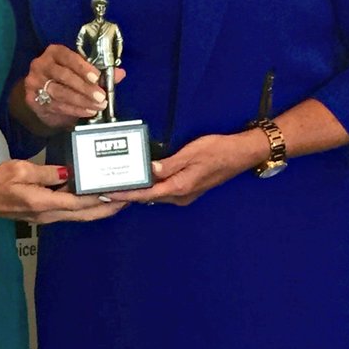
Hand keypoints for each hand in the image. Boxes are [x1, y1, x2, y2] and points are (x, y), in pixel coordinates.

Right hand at [0, 159, 126, 223]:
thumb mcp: (19, 170)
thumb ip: (46, 172)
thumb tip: (67, 172)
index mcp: (45, 203)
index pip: (80, 202)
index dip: (102, 198)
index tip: (119, 192)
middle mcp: (49, 214)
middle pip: (86, 213)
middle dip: (108, 207)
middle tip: (128, 198)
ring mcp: (47, 215)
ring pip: (80, 214)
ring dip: (100, 208)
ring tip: (117, 197)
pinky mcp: (45, 212)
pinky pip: (71, 210)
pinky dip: (86, 205)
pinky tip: (93, 196)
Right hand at [23, 44, 125, 131]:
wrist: (40, 94)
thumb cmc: (64, 79)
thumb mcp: (79, 71)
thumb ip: (99, 72)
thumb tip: (120, 73)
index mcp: (54, 52)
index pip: (68, 57)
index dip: (82, 67)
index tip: (96, 77)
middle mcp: (41, 64)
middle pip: (63, 76)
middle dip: (84, 87)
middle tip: (101, 96)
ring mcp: (34, 82)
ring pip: (60, 92)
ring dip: (81, 101)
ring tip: (98, 106)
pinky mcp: (32, 99)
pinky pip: (56, 105)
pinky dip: (74, 110)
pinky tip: (88, 112)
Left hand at [110, 132, 262, 206]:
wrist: (241, 154)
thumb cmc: (218, 151)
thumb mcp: (191, 153)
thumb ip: (168, 164)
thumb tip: (148, 171)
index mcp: (179, 188)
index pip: (145, 194)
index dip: (125, 194)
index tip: (107, 194)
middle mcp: (180, 196)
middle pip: (148, 197)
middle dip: (128, 192)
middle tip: (107, 185)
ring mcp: (185, 194)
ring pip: (156, 194)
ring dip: (139, 189)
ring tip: (120, 180)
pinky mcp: (188, 188)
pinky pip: (164, 190)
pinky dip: (151, 185)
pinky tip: (143, 177)